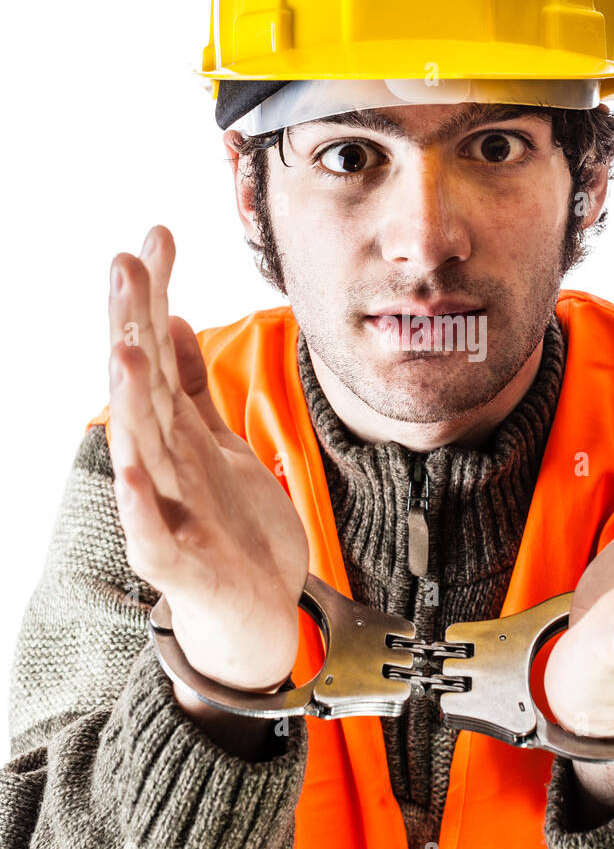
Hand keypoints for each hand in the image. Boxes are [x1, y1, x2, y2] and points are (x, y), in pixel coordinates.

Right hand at [108, 224, 309, 692]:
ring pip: (143, 448)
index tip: (157, 235)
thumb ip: (194, 387)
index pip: (159, 351)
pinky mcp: (177, 563)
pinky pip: (151, 532)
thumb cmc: (233, 526)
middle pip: (144, 388)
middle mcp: (163, 464)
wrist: (255, 613)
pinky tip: (130, 468)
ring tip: (123, 352)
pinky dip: (138, 502)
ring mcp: (166, 511)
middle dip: (132, 327)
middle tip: (124, 264)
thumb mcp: (218, 443)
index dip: (155, 295)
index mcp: (177, 432)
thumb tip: (174, 319)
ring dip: (132, 400)